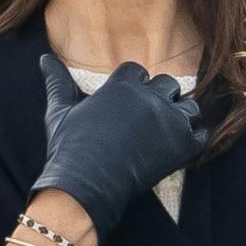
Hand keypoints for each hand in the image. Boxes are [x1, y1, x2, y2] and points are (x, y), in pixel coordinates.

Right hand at [33, 56, 207, 236]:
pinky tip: (176, 147)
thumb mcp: (60, 111)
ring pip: (188, 106)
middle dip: (158, 98)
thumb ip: (58, 82)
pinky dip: (192, 138)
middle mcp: (150, 98)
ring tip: (162, 133)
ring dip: (179, 116)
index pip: (137, 72)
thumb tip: (44, 58)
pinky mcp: (183, 145)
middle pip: (166, 85)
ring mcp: (170, 120)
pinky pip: (200, 132)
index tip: (125, 105)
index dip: (132, 87)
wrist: (85, 186)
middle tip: (144, 121)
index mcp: (122, 86)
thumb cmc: (69, 149)